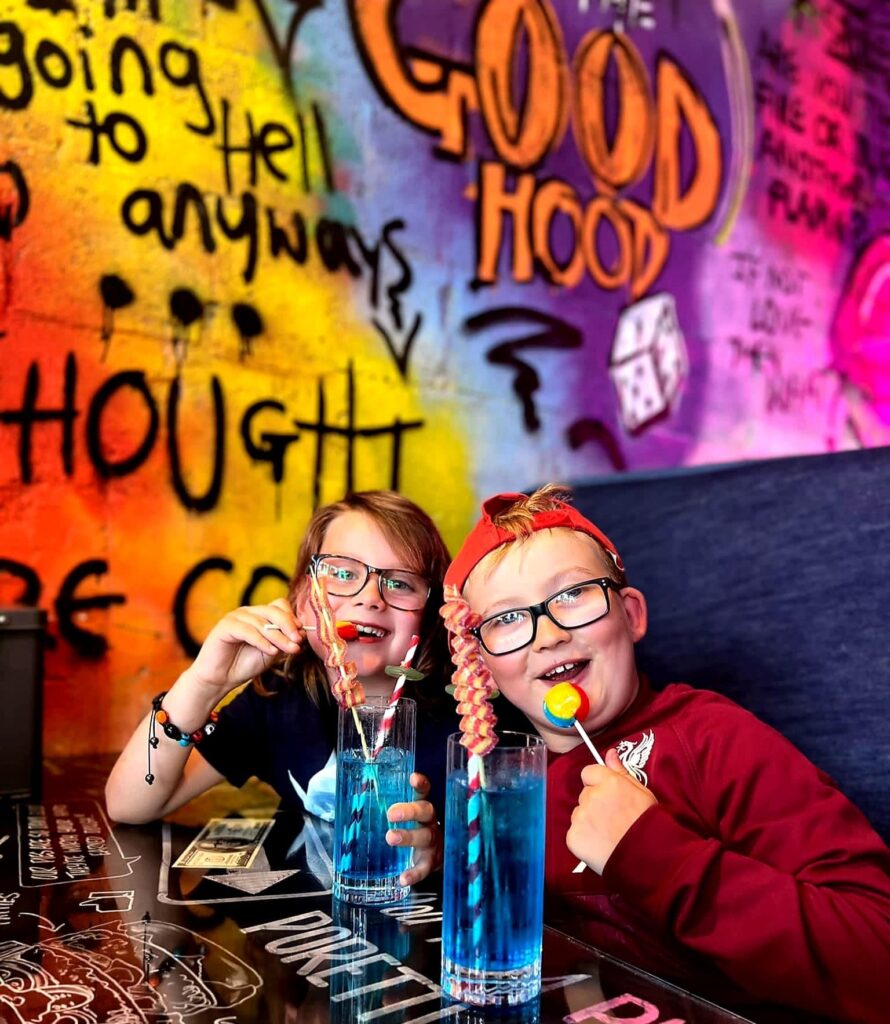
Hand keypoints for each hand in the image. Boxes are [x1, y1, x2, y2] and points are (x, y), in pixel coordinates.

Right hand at [186, 598, 305, 695]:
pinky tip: (271, 651)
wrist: (221, 679)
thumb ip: (284, 641)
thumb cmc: (245, 664)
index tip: (301, 635)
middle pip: (273, 610)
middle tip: (298, 641)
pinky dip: (261, 641)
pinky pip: (247, 631)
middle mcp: (248, 612)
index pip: (279, 606)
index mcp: (259, 615)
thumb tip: (302, 633)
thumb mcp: (271, 652)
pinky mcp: (225, 626)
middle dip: (288, 626)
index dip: (292, 618)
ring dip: (278, 637)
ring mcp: (235, 617)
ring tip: (289, 650)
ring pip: (262, 622)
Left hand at [385, 772, 441, 885]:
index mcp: (424, 810)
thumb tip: (358, 802)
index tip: (413, 778)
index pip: (424, 793)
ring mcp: (434, 843)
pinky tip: (403, 878)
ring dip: (408, 837)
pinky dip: (414, 874)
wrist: (438, 857)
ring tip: (391, 837)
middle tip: (391, 813)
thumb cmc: (418, 831)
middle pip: (426, 812)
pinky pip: (424, 868)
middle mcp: (431, 823)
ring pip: (424, 837)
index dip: (421, 785)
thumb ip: (394, 811)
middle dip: (410, 811)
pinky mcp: (431, 863)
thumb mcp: (410, 819)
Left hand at [565, 748, 657, 874]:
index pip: (588, 773)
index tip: (609, 798)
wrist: (648, 859)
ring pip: (579, 814)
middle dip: (594, 805)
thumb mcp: (641, 792)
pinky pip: (574, 834)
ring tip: (608, 836)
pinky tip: (600, 846)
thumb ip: (621, 772)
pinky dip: (584, 840)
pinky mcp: (573, 837)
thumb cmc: (648, 824)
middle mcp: (591, 796)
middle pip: (584, 795)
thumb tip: (610, 753)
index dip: (598, 785)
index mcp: (608, 782)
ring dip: (588, 822)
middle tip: (613, 821)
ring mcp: (580, 817)